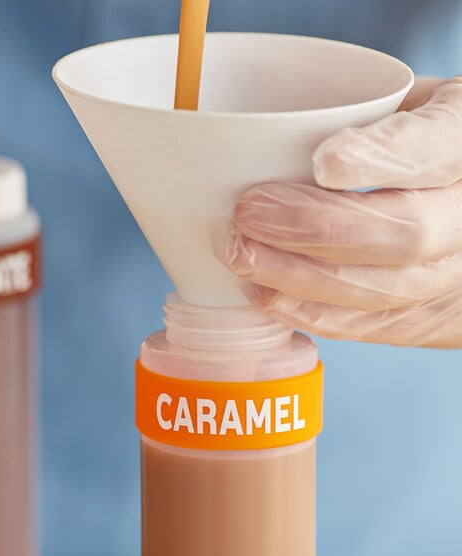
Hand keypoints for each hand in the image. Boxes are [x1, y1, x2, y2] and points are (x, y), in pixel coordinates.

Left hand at [215, 76, 461, 347]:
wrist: (452, 203)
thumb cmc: (408, 142)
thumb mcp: (400, 102)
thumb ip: (357, 115)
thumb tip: (262, 137)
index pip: (438, 148)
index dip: (382, 158)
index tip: (323, 161)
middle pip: (406, 233)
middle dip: (315, 228)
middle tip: (247, 213)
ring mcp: (459, 275)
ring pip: (386, 290)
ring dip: (301, 278)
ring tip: (241, 256)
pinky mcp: (437, 318)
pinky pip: (377, 327)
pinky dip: (315, 314)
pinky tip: (268, 296)